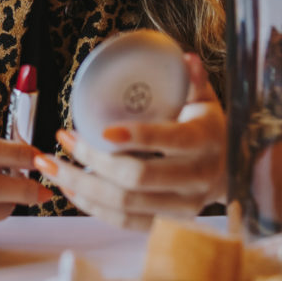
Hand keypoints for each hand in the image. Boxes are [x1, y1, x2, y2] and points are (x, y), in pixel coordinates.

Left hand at [33, 54, 225, 229]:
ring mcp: (181, 206)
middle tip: (65, 138)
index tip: (101, 129)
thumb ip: (194, 80)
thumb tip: (184, 57)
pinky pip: (124, 222)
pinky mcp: (166, 223)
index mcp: (204, 141)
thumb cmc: (207, 127)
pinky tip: (69, 188)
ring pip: (125, 205)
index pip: (170, 141)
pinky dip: (93, 207)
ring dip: (83, 185)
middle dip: (94, 161)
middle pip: (138, 178)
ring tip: (52, 165)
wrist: (229, 170)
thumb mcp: (204, 100)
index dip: (137, 137)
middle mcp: (196, 179)